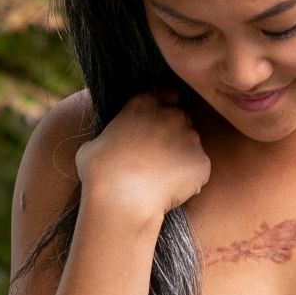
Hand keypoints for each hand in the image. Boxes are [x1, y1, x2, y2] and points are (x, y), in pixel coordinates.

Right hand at [75, 87, 211, 221]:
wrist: (120, 198)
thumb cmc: (100, 172)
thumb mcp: (93, 143)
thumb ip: (110, 135)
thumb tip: (107, 144)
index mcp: (144, 103)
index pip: (166, 96)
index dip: (163, 112)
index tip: (156, 128)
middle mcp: (171, 114)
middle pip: (182, 118)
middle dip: (174, 134)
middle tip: (158, 158)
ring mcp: (190, 137)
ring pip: (192, 145)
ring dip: (182, 157)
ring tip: (162, 179)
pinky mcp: (202, 162)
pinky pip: (199, 169)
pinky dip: (191, 179)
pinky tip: (172, 191)